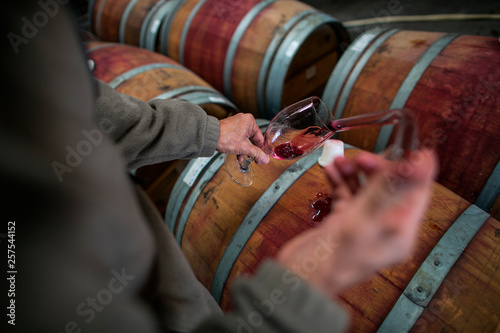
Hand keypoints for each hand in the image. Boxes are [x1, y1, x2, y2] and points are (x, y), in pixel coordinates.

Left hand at [216, 113, 269, 164]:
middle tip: (253, 159)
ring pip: (244, 140)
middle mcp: (244, 120)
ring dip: (244, 150)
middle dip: (251, 151)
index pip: (260, 138)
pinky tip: (237, 155)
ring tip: (243, 158)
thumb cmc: (225, 137)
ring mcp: (236, 124)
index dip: (260, 149)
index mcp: (250, 121)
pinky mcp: (230, 128)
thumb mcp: (244, 148)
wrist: (209, 136)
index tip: (261, 157)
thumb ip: (256, 153)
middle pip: (252, 139)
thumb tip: (265, 159)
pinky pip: (238, 138)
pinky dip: (238, 147)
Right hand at [276, 149, 437, 295]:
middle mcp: (386, 226)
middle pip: (390, 186)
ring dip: (354, 172)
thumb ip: (389, 188)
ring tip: (339, 162)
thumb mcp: (362, 220)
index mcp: (401, 230)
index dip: (408, 167)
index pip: (416, 191)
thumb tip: (423, 160)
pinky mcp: (344, 222)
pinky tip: (330, 171)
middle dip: (375, 167)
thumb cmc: (332, 257)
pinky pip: (347, 195)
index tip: (397, 145)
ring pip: (366, 188)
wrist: (297, 279)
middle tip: (358, 158)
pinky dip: (340, 181)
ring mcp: (364, 224)